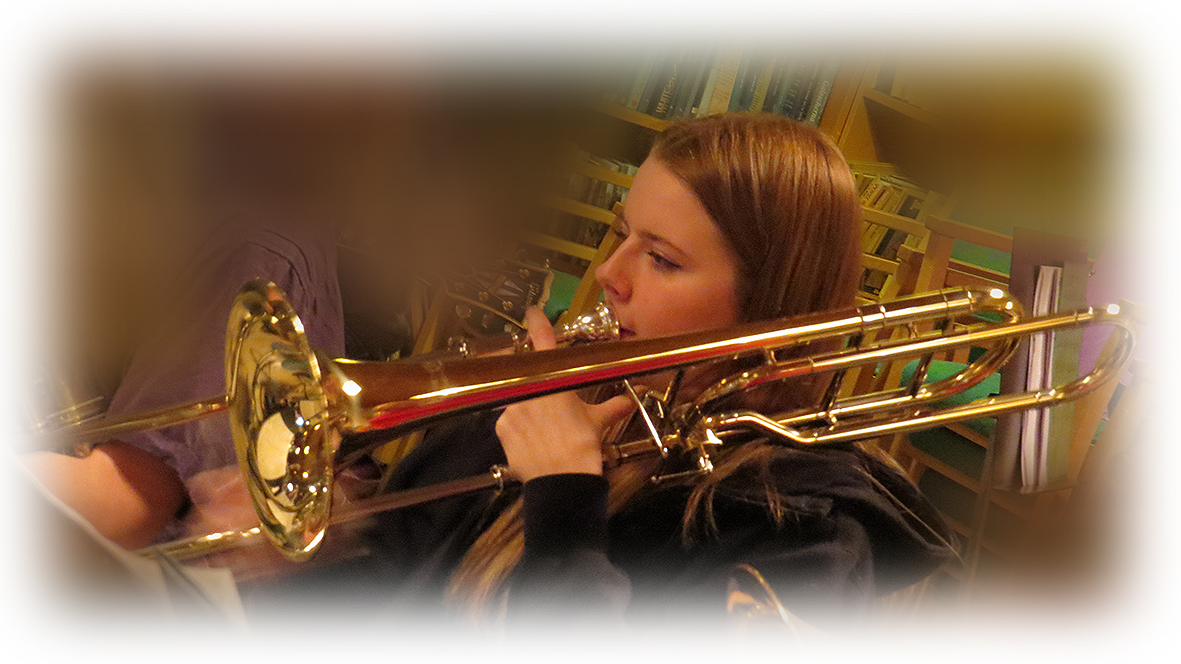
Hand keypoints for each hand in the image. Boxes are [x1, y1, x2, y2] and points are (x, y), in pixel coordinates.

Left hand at [495, 307, 635, 481]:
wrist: (562, 480)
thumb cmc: (582, 446)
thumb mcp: (598, 423)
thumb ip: (612, 407)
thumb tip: (631, 399)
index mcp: (554, 380)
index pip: (543, 342)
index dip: (537, 323)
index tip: (533, 312)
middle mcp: (528, 388)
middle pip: (527, 372)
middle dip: (535, 379)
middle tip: (548, 397)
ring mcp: (511, 407)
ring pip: (518, 398)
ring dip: (529, 407)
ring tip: (544, 428)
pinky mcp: (501, 427)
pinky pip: (509, 421)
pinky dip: (519, 427)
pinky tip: (533, 440)